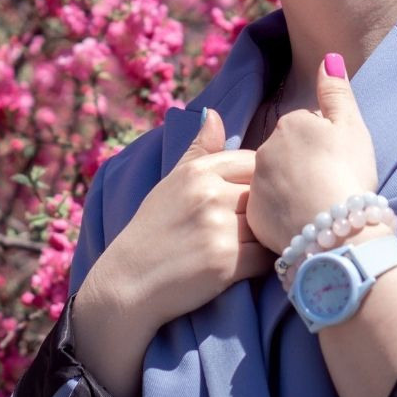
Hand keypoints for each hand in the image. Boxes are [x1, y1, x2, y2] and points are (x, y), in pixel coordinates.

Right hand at [83, 108, 273, 336]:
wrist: (128, 283)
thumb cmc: (152, 231)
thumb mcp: (170, 183)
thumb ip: (198, 150)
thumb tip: (214, 114)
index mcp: (197, 171)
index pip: (254, 162)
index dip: (257, 182)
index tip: (246, 200)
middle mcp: (209, 194)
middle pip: (264, 194)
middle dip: (263, 210)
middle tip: (253, 225)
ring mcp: (219, 229)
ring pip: (267, 225)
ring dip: (265, 237)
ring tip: (250, 245)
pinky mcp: (227, 263)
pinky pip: (265, 257)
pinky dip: (261, 263)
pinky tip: (246, 266)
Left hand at [247, 54, 378, 253]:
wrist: (338, 231)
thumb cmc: (349, 173)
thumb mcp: (351, 126)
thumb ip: (337, 91)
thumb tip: (327, 57)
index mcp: (289, 124)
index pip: (306, 130)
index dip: (326, 147)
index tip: (338, 163)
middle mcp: (264, 150)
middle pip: (288, 154)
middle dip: (305, 166)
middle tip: (330, 185)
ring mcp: (256, 183)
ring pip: (277, 182)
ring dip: (293, 190)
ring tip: (318, 206)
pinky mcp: (255, 215)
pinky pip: (270, 211)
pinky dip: (285, 215)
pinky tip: (305, 222)